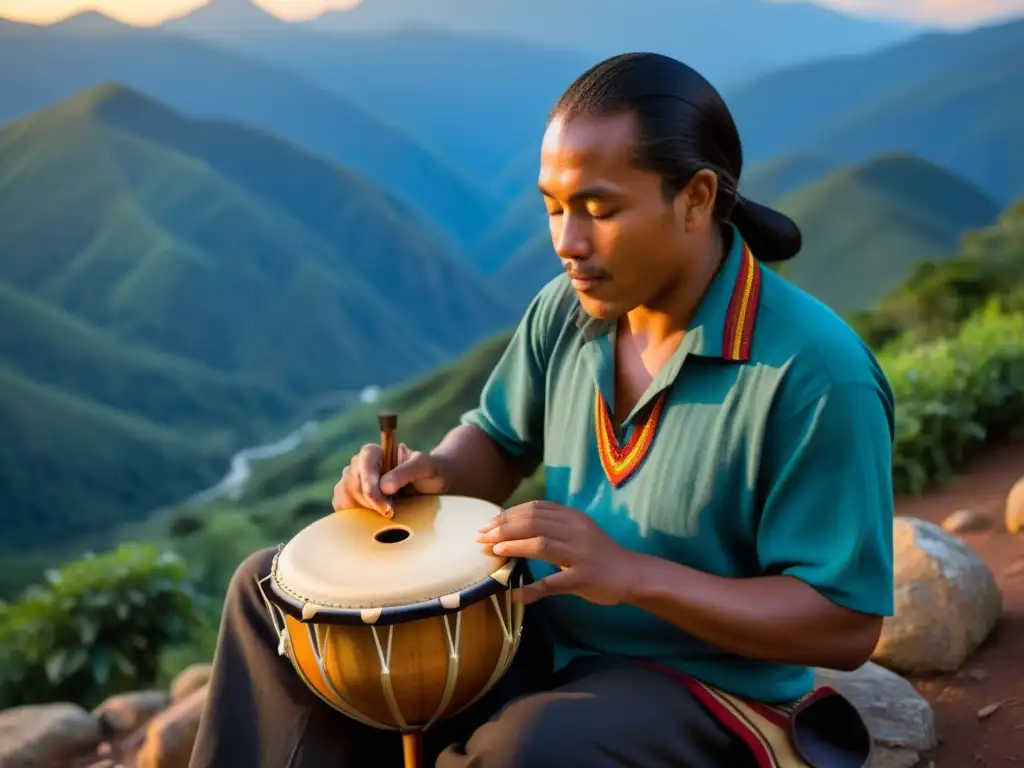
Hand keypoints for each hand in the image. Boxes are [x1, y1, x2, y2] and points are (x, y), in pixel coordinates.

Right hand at [332, 442, 447, 517]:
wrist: (433, 484)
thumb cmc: (431, 470)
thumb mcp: (425, 467)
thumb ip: (406, 471)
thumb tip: (384, 486)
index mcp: (376, 452)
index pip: (363, 463)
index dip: (370, 484)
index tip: (384, 504)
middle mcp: (361, 465)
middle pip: (353, 482)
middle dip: (370, 501)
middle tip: (391, 512)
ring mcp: (355, 481)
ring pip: (345, 495)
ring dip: (362, 509)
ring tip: (385, 514)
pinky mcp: (354, 498)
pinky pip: (342, 505)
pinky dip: (352, 514)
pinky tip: (369, 519)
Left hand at [476, 501, 637, 605]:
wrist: (632, 573)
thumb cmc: (599, 553)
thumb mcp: (578, 531)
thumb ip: (552, 527)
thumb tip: (514, 528)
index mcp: (573, 517)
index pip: (535, 508)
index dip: (509, 514)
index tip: (489, 524)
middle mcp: (576, 531)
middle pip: (534, 522)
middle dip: (504, 528)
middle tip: (482, 537)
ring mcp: (580, 554)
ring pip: (541, 544)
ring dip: (513, 546)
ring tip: (493, 551)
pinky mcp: (583, 578)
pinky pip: (553, 584)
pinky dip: (532, 590)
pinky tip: (515, 594)